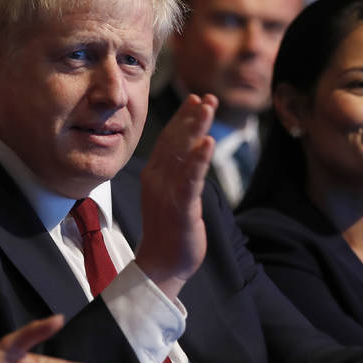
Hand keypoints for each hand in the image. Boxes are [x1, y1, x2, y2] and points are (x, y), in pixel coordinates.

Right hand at [135, 93, 216, 297]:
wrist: (160, 265)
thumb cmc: (168, 231)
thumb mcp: (170, 196)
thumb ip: (177, 174)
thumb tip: (190, 154)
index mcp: (154, 175)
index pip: (167, 140)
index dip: (181, 118)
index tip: (195, 99)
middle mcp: (157, 179)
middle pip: (174, 140)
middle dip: (191, 117)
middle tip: (206, 97)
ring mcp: (167, 192)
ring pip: (182, 153)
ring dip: (196, 128)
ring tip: (209, 107)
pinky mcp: (180, 207)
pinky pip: (190, 179)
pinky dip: (199, 159)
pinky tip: (208, 142)